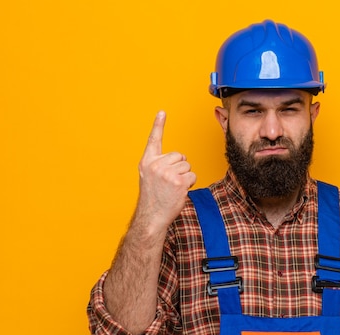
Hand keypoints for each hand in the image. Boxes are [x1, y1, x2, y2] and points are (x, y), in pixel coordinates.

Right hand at [135, 111, 196, 229]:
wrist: (152, 217)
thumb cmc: (154, 199)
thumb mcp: (150, 178)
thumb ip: (159, 165)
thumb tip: (179, 159)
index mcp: (147, 162)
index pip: (154, 140)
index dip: (158, 125)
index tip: (162, 112)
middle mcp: (156, 165)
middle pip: (180, 156)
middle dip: (179, 168)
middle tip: (169, 183)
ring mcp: (167, 172)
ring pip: (187, 166)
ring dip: (185, 177)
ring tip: (173, 188)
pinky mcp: (178, 181)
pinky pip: (192, 175)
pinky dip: (190, 184)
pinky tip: (179, 191)